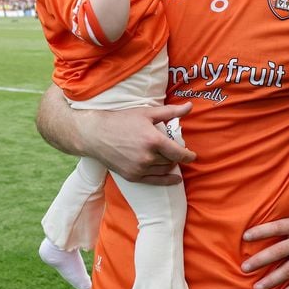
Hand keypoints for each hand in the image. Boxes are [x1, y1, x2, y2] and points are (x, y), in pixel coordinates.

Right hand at [77, 102, 194, 184]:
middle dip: (175, 155)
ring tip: (168, 157)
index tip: (192, 155)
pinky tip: (174, 179)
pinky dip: (166, 180)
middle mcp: (148, 157)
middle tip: (172, 148)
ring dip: (169, 165)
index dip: (188, 155)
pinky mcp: (132, 176)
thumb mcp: (146, 113)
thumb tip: (189, 106)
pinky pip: (155, 181)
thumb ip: (170, 112)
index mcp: (153, 140)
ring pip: (164, 170)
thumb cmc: (121, 120)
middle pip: (171, 160)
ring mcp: (139, 168)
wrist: (95, 134)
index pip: (179, 153)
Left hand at [241, 207, 288, 288]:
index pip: (276, 227)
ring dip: (271, 280)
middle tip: (244, 268)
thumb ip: (288, 214)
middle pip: (278, 251)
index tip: (244, 237)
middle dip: (260, 260)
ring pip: (288, 270)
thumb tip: (266, 210)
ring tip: (256, 288)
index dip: (261, 232)